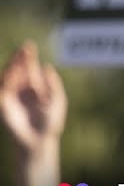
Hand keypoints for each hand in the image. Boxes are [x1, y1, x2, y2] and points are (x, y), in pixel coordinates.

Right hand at [0, 42, 65, 156]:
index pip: (30, 68)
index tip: (29, 45)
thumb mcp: (57, 99)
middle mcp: (22, 89)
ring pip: (10, 77)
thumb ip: (52, 84)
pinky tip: (14, 71)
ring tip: (19, 57)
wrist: (39, 139)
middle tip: (23, 48)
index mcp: (35, 87)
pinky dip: (8, 80)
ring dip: (13, 66)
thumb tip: (47, 66)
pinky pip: (4, 89)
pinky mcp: (4, 105)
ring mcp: (13, 96)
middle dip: (20, 58)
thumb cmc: (51, 120)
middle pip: (19, 70)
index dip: (29, 57)